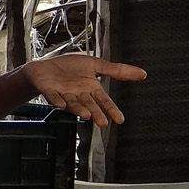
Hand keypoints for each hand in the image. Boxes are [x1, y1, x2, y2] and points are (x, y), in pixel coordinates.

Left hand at [23, 55, 146, 127]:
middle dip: (96, 113)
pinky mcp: (49, 91)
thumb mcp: (96, 65)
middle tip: (103, 123)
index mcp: (91, 88)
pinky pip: (53, 97)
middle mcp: (78, 94)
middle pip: (89, 105)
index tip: (120, 120)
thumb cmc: (70, 67)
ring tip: (86, 115)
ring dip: (78, 109)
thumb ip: (117, 71)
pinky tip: (61, 105)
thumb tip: (143, 74)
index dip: (111, 109)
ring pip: (72, 103)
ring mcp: (63, 94)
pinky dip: (57, 100)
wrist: (45, 66)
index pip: (103, 100)